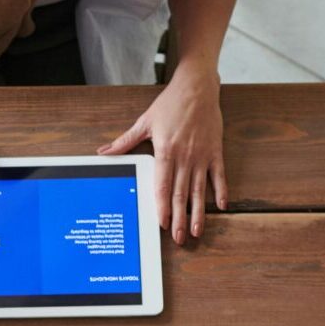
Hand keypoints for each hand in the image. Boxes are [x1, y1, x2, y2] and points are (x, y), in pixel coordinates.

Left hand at [99, 67, 226, 243]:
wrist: (197, 86)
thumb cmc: (170, 104)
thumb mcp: (145, 122)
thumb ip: (124, 141)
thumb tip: (103, 151)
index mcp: (166, 152)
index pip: (163, 186)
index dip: (162, 207)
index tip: (162, 224)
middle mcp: (185, 157)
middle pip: (181, 194)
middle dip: (180, 218)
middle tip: (179, 239)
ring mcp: (202, 155)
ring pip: (199, 190)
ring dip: (198, 212)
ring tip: (197, 231)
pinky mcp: (215, 151)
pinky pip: (219, 175)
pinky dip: (221, 191)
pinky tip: (221, 207)